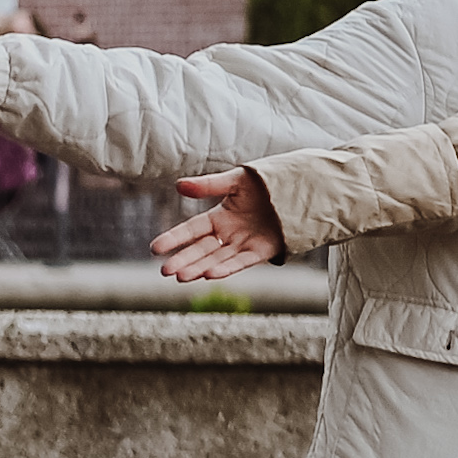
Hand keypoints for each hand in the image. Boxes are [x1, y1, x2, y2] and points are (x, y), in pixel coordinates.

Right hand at [156, 169, 287, 282]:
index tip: (155, 248)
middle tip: (165, 271)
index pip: (192, 229)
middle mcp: (229, 233)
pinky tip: (210, 274)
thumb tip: (178, 185)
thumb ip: (208, 185)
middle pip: (202, 249)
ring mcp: (245, 243)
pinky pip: (243, 261)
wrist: (302, 188)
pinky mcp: (264, 251)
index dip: (174, 238)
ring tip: (182, 277)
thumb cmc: (266, 183)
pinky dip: (227, 267)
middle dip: (184, 260)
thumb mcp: (236, 180)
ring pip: (218, 259)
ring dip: (200, 268)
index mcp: (219, 216)